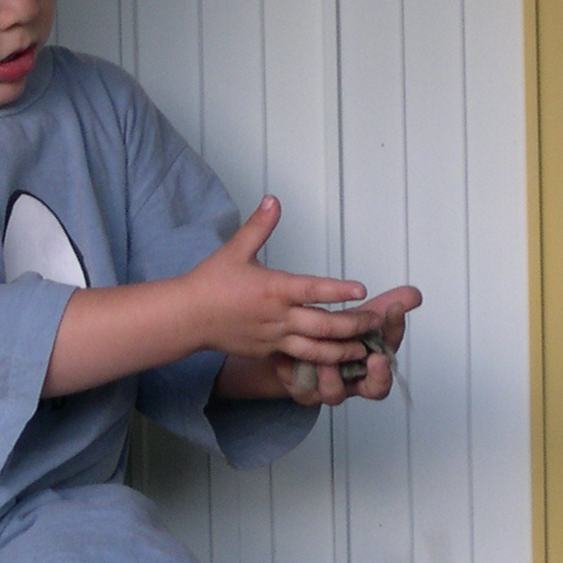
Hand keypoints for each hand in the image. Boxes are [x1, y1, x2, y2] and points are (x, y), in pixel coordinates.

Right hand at [184, 197, 386, 363]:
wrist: (186, 318)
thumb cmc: (210, 284)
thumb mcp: (235, 250)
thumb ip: (259, 226)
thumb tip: (273, 200)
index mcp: (273, 289)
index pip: (313, 290)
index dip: (339, 290)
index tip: (362, 289)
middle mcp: (277, 316)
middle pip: (324, 326)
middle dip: (354, 326)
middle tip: (376, 322)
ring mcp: (274, 338)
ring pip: (316, 350)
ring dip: (342, 351)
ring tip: (364, 350)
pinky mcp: (269, 352)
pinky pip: (299, 359)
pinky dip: (320, 362)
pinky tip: (337, 362)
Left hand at [274, 284, 421, 405]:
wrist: (299, 345)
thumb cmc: (336, 335)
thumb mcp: (362, 317)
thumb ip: (387, 306)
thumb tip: (414, 294)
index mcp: (373, 364)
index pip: (391, 356)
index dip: (394, 333)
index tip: (394, 312)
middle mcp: (355, 380)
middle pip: (375, 389)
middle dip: (379, 376)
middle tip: (378, 359)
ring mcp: (331, 388)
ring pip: (335, 394)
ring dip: (333, 378)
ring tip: (327, 361)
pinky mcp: (305, 391)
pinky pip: (305, 392)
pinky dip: (303, 377)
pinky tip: (299, 361)